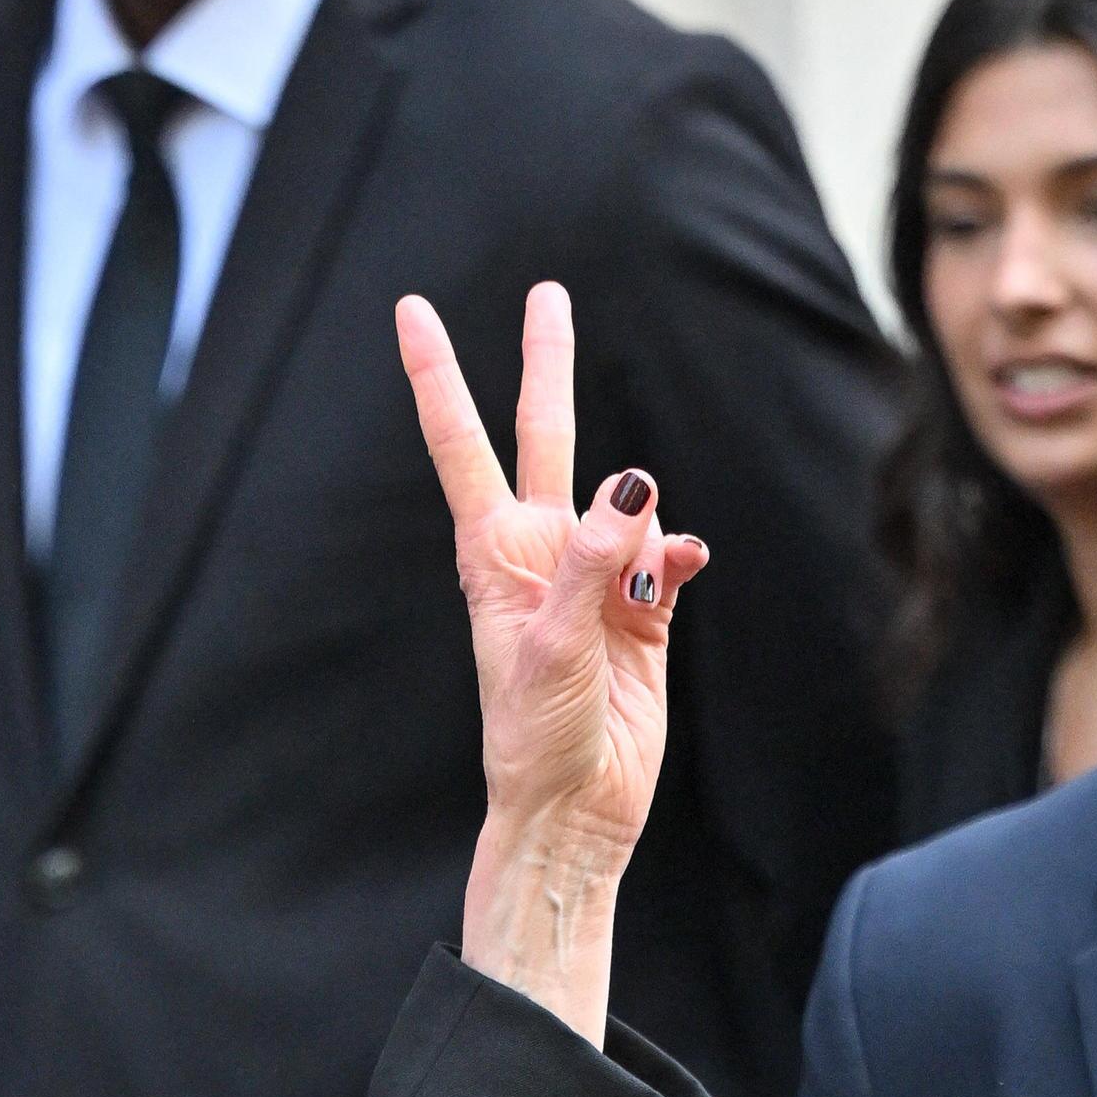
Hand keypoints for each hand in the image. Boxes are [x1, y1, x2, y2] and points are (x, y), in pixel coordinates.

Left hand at [397, 283, 708, 858]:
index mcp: (494, 553)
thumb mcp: (553, 645)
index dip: (439, 376)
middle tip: (549, 291)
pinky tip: (684, 570)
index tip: (412, 311)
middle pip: (546, 436)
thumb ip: (593, 561)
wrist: (575, 804)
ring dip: (644, 528)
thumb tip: (634, 482)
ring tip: (636, 589)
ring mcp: (594, 576)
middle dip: (548, 364)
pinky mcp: (642, 608)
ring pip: (629, 504)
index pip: (463, 444)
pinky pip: (669, 554)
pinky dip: (679, 556)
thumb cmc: (537, 735)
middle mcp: (541, 552)